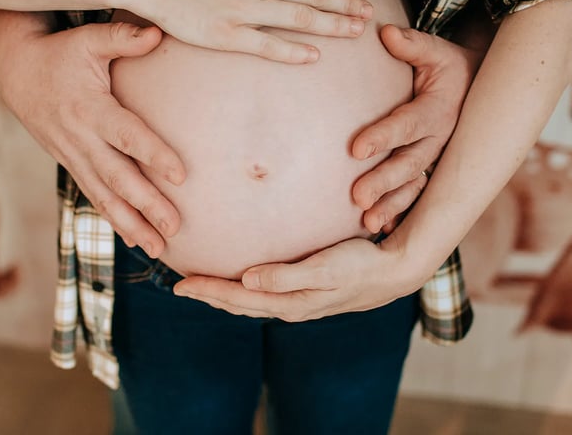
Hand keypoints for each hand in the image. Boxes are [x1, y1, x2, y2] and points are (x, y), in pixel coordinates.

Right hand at [0, 10, 183, 256]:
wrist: (17, 73)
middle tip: (175, 227)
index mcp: (89, 108)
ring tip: (158, 248)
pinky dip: (114, 220)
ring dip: (131, 224)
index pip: (126, 135)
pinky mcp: (72, 164)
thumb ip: (122, 37)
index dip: (153, 154)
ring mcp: (73, 156)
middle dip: (146, 204)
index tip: (180, 175)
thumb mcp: (88, 40)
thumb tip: (158, 32)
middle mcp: (80, 138)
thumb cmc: (61, 52)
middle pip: (117, 177)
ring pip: (104, 196)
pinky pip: (94, 197)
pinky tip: (136, 240)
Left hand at [173, 238, 428, 321]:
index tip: (180, 283)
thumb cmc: (358, 266)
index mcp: (288, 301)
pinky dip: (243, 290)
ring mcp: (296, 301)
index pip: (237, 298)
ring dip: (223, 295)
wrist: (391, 273)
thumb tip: (247, 279)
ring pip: (249, 302)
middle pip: (238, 303)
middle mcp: (288, 305)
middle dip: (208, 295)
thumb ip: (286, 276)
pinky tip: (242, 281)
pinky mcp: (304, 292)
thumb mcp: (323, 269)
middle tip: (180, 284)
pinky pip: (263, 295)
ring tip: (202, 286)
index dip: (208, 290)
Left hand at [351, 25, 482, 232]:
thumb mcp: (436, 51)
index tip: (356, 148)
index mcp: (438, 110)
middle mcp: (439, 140)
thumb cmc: (449, 67)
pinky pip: (419, 197)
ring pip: (414, 186)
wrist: (480, 91)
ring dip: (392, 205)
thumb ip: (412, 44)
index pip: (407, 124)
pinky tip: (382, 229)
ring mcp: (437, 159)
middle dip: (384, 182)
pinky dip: (402, 213)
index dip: (383, 136)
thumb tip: (385, 32)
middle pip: (409, 164)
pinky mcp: (433, 171)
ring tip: (368, 221)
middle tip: (357, 197)